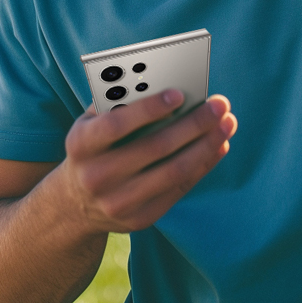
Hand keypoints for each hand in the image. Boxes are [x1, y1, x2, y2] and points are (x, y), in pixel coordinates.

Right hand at [57, 90, 237, 233]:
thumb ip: (121, 103)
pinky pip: (179, 189)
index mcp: (81, 145)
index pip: (116, 125)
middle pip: (155, 148)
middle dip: (194, 124)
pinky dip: (203, 165)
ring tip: (227, 123)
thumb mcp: (92, 123)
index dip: (149, 109)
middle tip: (220, 104)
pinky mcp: (139, 219)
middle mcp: (96, 177)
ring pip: (174, 171)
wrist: (73, 204)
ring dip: (207, 145)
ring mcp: (117, 202)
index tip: (179, 94)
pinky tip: (219, 146)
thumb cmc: (94, 147)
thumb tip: (168, 83)